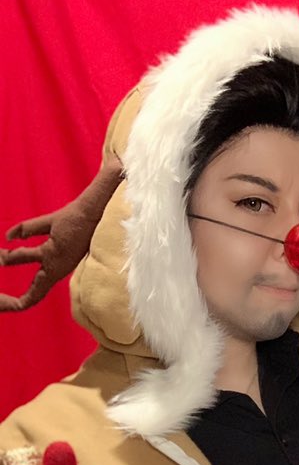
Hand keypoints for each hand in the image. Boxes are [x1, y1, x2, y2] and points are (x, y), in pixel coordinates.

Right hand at [0, 155, 122, 311]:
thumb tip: (121, 159)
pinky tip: (18, 305)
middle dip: (19, 256)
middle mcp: (59, 243)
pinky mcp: (56, 266)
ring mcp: (57, 255)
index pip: (38, 227)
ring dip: (17, 266)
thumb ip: (110, 175)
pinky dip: (28, 297)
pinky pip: (39, 287)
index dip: (24, 230)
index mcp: (61, 225)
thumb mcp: (103, 191)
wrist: (106, 220)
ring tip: (1, 266)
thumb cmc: (106, 206)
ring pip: (33, 266)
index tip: (10, 236)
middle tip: (2, 258)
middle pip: (35, 252)